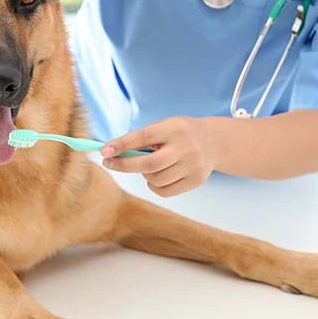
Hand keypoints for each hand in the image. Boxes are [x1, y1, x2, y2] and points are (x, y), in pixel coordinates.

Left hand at [100, 117, 217, 196]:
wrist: (214, 141)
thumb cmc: (179, 133)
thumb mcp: (164, 127)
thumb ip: (141, 139)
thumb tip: (112, 152)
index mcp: (176, 128)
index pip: (144, 137)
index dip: (122, 145)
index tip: (104, 151)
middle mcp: (186, 147)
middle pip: (149, 164)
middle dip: (124, 165)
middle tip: (109, 163)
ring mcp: (193, 166)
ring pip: (155, 179)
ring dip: (143, 174)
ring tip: (148, 165)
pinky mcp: (196, 181)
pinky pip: (164, 191)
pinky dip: (154, 185)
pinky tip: (157, 176)